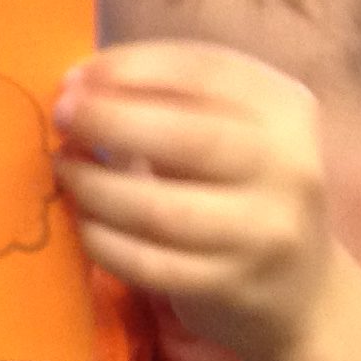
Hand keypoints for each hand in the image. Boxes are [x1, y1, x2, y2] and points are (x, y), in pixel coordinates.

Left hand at [50, 43, 333, 360]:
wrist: (299, 292)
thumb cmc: (241, 191)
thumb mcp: (232, 132)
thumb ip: (172, 101)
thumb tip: (80, 82)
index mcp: (285, 110)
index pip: (205, 72)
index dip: (132, 69)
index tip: (76, 76)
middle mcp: (288, 167)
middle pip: (188, 136)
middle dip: (109, 121)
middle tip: (60, 118)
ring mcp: (263, 232)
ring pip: (160, 209)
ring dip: (96, 186)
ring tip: (66, 170)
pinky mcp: (232, 285)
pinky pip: (150, 264)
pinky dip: (105, 241)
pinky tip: (84, 224)